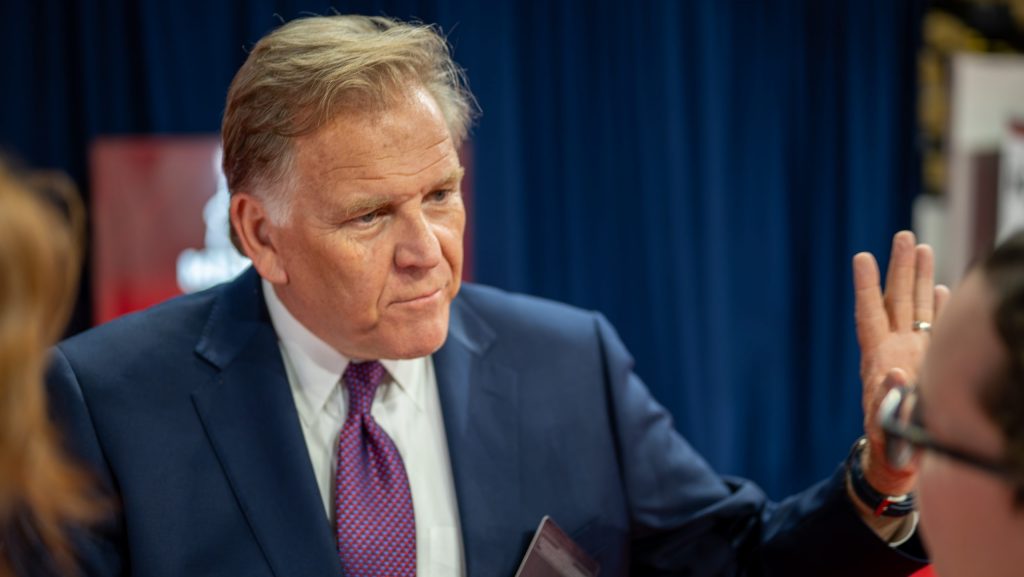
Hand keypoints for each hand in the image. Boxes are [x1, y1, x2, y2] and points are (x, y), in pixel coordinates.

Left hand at [852, 231, 949, 494]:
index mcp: (877, 358)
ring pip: (917, 308)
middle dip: (900, 269)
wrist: (901, 460)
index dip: (866, 286)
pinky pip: (936, 329)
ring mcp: (913, 353)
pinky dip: (940, 309)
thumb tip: (897, 370)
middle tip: (904, 235)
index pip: (869, 314)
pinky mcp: (931, 363)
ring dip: (921, 279)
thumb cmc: (889, 444)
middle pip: (896, 301)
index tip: (862, 256)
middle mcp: (894, 348)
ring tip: (923, 247)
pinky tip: (944, 289)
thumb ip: (891, 396)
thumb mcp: (886, 421)